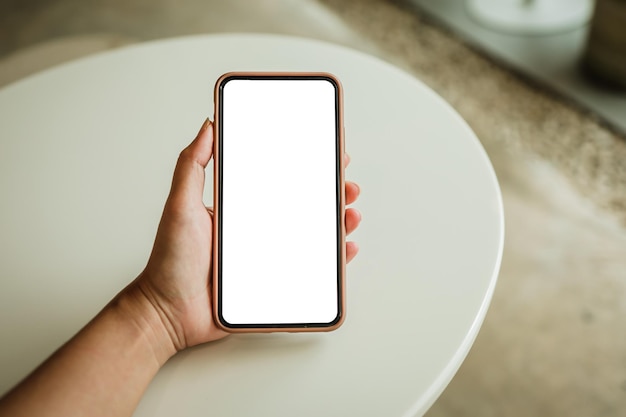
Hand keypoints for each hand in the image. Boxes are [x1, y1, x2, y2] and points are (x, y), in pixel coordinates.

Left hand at [132, 119, 361, 351]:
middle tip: (346, 183)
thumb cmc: (170, 261)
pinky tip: (344, 248)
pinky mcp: (274, 280)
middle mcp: (257, 229)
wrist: (169, 313)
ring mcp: (267, 255)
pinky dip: (332, 259)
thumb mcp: (180, 205)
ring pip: (312, 234)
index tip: (324, 151)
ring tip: (350, 214)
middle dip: (330, 192)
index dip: (303, 165)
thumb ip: (192, 165)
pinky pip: (311, 268)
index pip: (278, 180)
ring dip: (337, 221)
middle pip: (302, 205)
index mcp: (239, 207)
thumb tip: (208, 126)